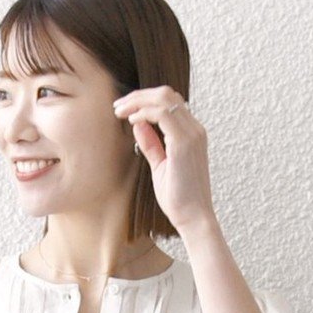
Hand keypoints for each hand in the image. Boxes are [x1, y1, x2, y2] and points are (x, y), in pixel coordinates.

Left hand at [111, 85, 215, 235]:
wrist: (194, 218)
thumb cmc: (180, 199)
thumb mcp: (160, 167)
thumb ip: (151, 145)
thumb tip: (138, 124)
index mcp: (191, 134)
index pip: (169, 102)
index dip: (145, 100)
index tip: (125, 110)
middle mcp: (194, 130)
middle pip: (167, 94)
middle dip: (139, 95)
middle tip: (118, 106)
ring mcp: (192, 134)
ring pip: (164, 98)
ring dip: (138, 101)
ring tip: (120, 111)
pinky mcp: (184, 142)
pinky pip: (162, 114)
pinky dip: (144, 112)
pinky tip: (131, 121)